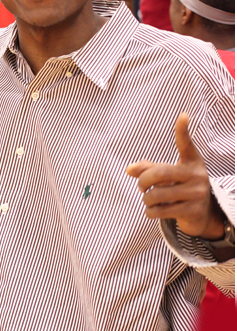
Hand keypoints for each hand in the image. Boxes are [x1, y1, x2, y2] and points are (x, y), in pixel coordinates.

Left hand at [126, 113, 225, 239]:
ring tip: (148, 200)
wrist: (202, 214)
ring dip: (146, 199)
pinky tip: (152, 211)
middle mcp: (197, 175)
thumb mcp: (168, 176)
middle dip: (143, 181)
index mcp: (191, 161)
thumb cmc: (180, 188)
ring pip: (157, 194)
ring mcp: (197, 194)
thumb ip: (148, 169)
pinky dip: (150, 212)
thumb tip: (128, 169)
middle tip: (140, 186)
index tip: (183, 115)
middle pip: (159, 174)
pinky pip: (160, 210)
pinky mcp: (193, 211)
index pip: (186, 144)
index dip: (182, 130)